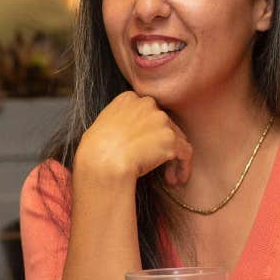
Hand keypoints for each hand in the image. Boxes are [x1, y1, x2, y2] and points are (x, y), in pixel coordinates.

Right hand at [73, 91, 192, 186]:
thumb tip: (122, 136)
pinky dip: (183, 167)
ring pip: (176, 138)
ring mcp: (160, 120)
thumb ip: (117, 123)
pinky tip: (176, 180)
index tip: (146, 148)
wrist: (102, 162)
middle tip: (158, 165)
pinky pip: (185, 153)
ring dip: (173, 159)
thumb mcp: (101, 126)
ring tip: (169, 178)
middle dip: (162, 145)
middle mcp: (147, 104)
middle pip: (164, 124)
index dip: (149, 132)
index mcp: (128, 99)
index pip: (147, 112)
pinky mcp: (170, 138)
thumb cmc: (94, 151)